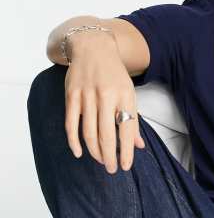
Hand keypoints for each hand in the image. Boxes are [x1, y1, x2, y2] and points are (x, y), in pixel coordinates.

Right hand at [63, 36, 145, 173]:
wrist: (93, 47)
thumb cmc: (114, 75)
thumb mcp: (129, 93)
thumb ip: (133, 120)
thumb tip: (138, 146)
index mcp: (125, 96)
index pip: (127, 129)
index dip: (126, 151)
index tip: (125, 166)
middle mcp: (106, 96)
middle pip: (107, 134)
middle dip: (109, 156)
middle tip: (111, 169)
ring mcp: (87, 96)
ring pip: (89, 132)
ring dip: (94, 151)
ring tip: (100, 161)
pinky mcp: (71, 95)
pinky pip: (71, 124)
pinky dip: (74, 141)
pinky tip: (79, 152)